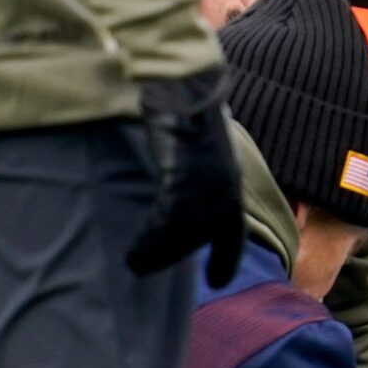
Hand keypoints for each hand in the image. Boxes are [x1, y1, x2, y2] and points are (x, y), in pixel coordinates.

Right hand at [125, 66, 244, 285]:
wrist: (185, 86)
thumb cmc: (186, 114)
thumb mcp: (201, 153)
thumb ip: (197, 178)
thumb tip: (180, 196)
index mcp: (231, 188)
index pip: (233, 236)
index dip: (225, 260)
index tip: (217, 281)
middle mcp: (224, 192)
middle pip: (198, 240)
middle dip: (172, 259)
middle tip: (146, 268)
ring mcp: (206, 187)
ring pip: (181, 237)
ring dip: (156, 255)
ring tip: (134, 265)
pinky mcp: (184, 179)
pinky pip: (167, 222)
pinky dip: (150, 241)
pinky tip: (135, 254)